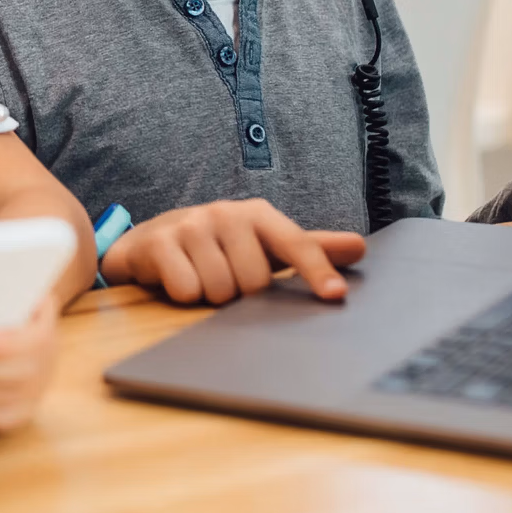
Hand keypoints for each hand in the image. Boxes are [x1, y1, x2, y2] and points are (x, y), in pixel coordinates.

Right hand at [99, 199, 364, 305]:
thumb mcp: (264, 245)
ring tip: (202, 280)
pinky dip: (184, 295)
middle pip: (255, 281)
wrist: (153, 239)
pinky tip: (179, 278)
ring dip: (212, 299)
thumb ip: (310, 248)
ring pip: (220, 290)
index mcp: (259, 215)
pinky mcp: (159, 242)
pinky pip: (186, 290)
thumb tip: (359, 247)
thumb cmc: (220, 246)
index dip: (317, 270)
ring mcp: (192, 224)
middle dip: (242, 295)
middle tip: (228, 282)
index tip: (335, 295)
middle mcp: (227, 213)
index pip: (296, 243)